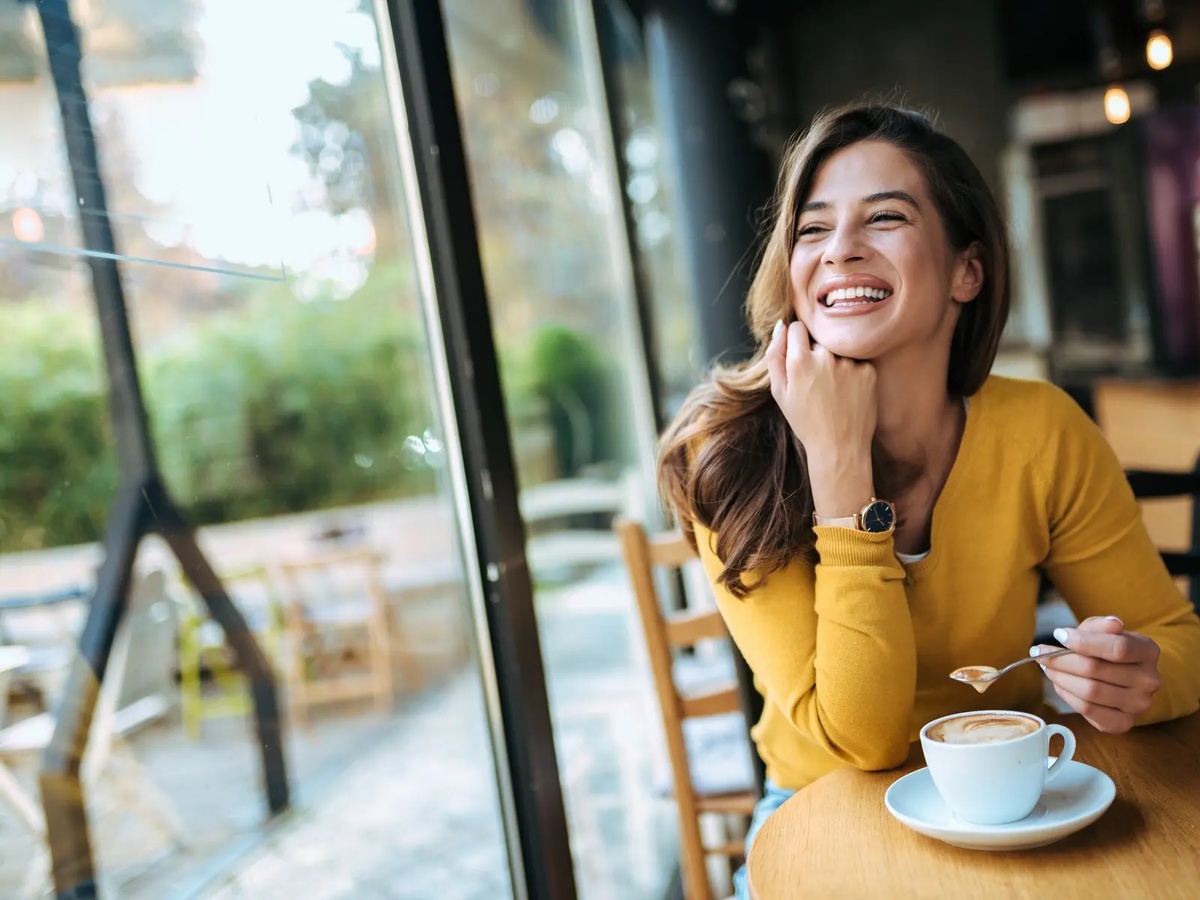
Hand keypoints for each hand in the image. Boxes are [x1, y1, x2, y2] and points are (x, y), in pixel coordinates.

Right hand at [765, 319, 875, 516]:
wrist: (839, 447)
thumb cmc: (805, 422)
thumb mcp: (779, 393)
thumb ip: (774, 356)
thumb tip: (781, 326)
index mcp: (800, 361)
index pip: (797, 327)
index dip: (795, 340)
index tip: (798, 355)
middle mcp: (826, 357)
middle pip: (819, 338)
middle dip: (815, 352)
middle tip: (816, 380)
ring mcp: (850, 363)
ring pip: (838, 350)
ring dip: (835, 362)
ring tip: (833, 389)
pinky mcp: (868, 371)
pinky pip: (856, 361)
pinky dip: (852, 373)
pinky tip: (848, 393)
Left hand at [1032, 616, 1161, 733]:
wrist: (1122, 676)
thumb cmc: (1107, 649)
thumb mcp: (1102, 631)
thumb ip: (1101, 626)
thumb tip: (1113, 624)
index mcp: (1148, 651)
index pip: (1118, 648)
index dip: (1083, 642)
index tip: (1058, 634)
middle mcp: (1149, 680)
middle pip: (1097, 670)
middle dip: (1061, 660)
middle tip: (1039, 653)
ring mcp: (1139, 704)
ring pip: (1090, 691)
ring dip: (1060, 678)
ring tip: (1047, 667)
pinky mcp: (1123, 723)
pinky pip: (1088, 710)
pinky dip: (1067, 695)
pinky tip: (1058, 683)